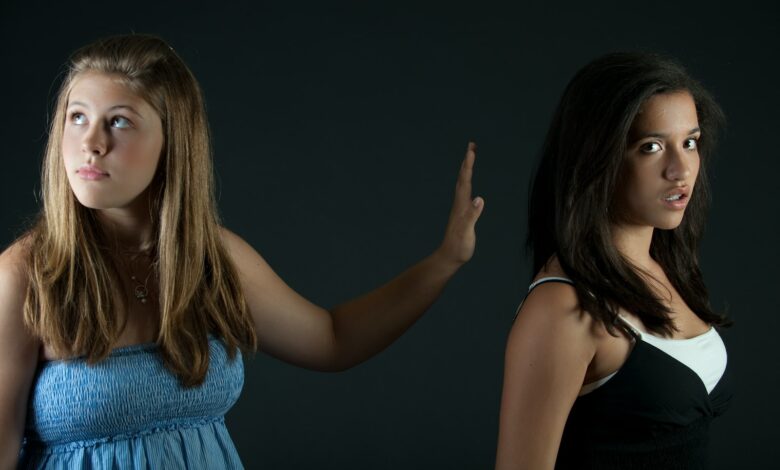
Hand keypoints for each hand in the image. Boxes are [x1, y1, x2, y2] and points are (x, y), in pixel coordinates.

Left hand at [437, 142, 483, 265]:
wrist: (449, 257)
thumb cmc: (459, 247)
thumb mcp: (467, 232)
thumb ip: (472, 216)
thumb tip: (479, 199)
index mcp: (461, 205)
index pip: (465, 180)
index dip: (469, 164)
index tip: (471, 149)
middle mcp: (459, 203)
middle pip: (463, 177)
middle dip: (467, 161)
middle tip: (472, 145)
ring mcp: (459, 208)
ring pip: (462, 183)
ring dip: (466, 169)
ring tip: (470, 158)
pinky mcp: (461, 213)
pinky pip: (465, 191)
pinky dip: (467, 181)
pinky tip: (468, 183)